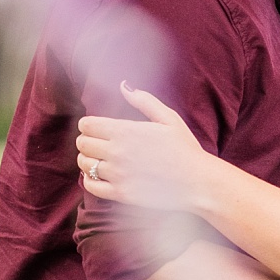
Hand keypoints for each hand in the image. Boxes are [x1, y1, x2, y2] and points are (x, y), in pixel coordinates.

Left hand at [77, 86, 212, 211]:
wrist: (197, 181)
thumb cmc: (184, 148)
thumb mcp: (168, 118)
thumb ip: (144, 100)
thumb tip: (124, 85)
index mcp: (126, 131)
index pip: (87, 125)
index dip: (88, 125)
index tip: (96, 128)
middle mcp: (117, 152)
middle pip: (82, 144)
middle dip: (86, 141)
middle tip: (96, 144)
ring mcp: (117, 174)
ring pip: (84, 164)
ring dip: (87, 160)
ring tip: (98, 159)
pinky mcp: (120, 194)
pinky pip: (91, 187)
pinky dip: (89, 181)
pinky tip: (98, 176)